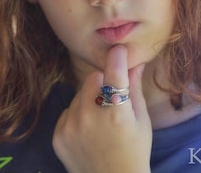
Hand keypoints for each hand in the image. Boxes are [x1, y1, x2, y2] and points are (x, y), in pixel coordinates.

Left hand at [52, 45, 151, 172]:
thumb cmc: (134, 149)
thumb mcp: (141, 119)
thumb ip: (135, 89)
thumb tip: (137, 63)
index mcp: (116, 113)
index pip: (114, 73)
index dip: (117, 58)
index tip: (118, 50)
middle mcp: (90, 116)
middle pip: (91, 78)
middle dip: (102, 82)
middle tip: (110, 97)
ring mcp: (71, 126)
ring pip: (79, 93)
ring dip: (89, 98)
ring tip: (99, 118)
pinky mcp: (58, 135)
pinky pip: (68, 110)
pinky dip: (77, 114)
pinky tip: (87, 130)